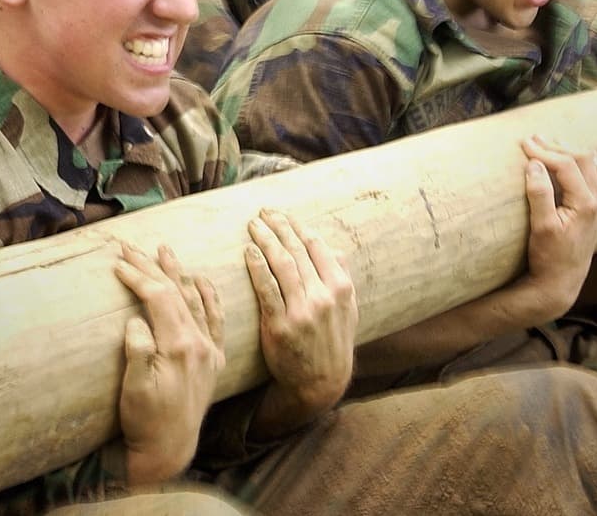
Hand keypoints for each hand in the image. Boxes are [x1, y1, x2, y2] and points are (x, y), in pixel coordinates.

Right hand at [114, 242, 223, 485]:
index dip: (138, 277)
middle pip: (175, 293)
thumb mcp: (134, 387)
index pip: (158, 298)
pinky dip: (209, 297)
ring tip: (165, 251)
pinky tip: (202, 281)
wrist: (169, 450)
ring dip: (178, 274)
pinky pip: (215, 320)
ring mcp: (208, 351)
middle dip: (151, 267)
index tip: (117, 263)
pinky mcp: (213, 360)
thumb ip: (137, 350)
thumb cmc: (145, 420)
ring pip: (195, 300)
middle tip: (131, 247)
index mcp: (179, 346)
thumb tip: (137, 320)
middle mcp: (199, 344)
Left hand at [246, 209, 356, 420]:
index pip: (317, 247)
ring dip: (266, 240)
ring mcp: (302, 311)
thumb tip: (334, 248)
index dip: (298, 227)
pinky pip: (267, 289)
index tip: (282, 215)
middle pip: (297, 251)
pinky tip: (249, 252)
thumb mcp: (347, 311)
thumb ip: (340, 278)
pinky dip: (257, 267)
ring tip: (254, 225)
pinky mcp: (281, 326)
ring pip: (282, 265)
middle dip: (279, 227)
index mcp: (341, 289)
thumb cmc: (331, 343)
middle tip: (263, 212)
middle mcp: (324, 297)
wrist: (320, 384)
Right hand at [520, 135, 596, 315]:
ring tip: (550, 144)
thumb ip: (539, 193)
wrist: (561, 283)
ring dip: (571, 151)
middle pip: (583, 159)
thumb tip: (534, 164)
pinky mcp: (595, 212)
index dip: (544, 151)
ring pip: (593, 165)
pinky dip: (584, 163)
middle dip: (556, 145)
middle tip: (533, 139)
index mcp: (586, 203)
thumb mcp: (541, 226)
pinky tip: (572, 162)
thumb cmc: (549, 257)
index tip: (523, 144)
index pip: (567, 164)